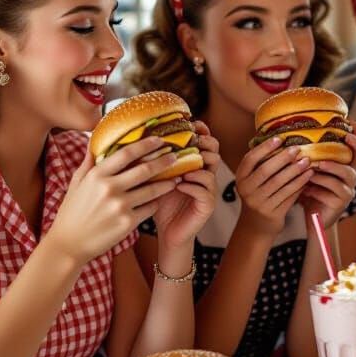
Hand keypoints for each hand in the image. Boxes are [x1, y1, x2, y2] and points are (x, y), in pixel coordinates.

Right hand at [48, 136, 178, 264]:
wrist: (69, 244)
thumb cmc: (72, 212)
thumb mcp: (76, 183)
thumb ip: (88, 162)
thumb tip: (94, 141)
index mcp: (97, 175)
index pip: (126, 154)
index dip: (146, 145)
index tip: (159, 140)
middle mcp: (109, 188)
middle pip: (144, 169)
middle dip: (163, 161)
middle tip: (174, 156)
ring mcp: (119, 206)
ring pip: (152, 190)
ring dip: (166, 183)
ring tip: (175, 179)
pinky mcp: (127, 223)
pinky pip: (149, 208)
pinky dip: (156, 203)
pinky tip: (159, 200)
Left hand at [153, 123, 220, 246]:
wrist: (167, 232)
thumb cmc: (161, 203)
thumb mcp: (157, 177)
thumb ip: (155, 160)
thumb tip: (140, 137)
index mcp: (195, 165)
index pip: (206, 143)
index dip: (203, 132)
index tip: (193, 124)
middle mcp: (205, 175)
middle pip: (215, 153)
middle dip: (204, 145)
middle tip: (191, 143)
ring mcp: (208, 191)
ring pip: (211, 172)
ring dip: (196, 166)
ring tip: (182, 168)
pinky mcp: (207, 206)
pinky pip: (205, 191)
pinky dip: (191, 186)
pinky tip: (178, 186)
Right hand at [235, 137, 312, 236]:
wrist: (257, 225)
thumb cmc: (259, 195)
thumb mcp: (253, 180)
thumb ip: (262, 163)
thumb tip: (280, 140)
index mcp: (241, 178)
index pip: (250, 159)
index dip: (264, 148)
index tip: (279, 139)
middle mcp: (247, 191)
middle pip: (266, 170)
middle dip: (283, 158)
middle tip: (297, 149)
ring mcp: (259, 203)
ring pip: (280, 183)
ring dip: (295, 171)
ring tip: (307, 161)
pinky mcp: (273, 213)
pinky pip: (288, 196)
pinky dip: (299, 185)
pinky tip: (308, 176)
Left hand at [299, 128, 355, 228]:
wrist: (312, 218)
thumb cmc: (310, 189)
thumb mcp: (309, 170)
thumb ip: (310, 155)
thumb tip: (295, 129)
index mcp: (345, 165)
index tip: (353, 123)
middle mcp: (351, 175)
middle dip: (355, 145)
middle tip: (345, 137)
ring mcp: (348, 189)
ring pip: (346, 174)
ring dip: (332, 167)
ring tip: (317, 164)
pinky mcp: (341, 203)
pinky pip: (333, 191)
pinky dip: (319, 187)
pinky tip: (305, 187)